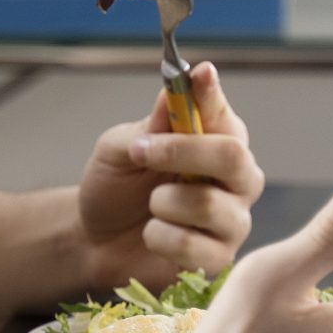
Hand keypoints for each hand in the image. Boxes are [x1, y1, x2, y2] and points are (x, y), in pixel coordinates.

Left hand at [76, 61, 265, 287]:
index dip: (211, 94)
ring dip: (162, 202)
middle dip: (182, 152)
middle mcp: (237, 177)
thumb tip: (179, 85)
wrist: (95, 238)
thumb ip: (152, 124)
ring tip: (150, 206)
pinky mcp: (220, 258)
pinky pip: (193, 246)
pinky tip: (154, 234)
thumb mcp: (121, 147)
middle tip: (140, 152)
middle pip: (234, 157)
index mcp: (218, 140)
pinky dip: (160, 237)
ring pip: (208, 204)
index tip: (200, 75)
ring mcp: (233, 219)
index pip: (223, 111)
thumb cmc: (117, 185)